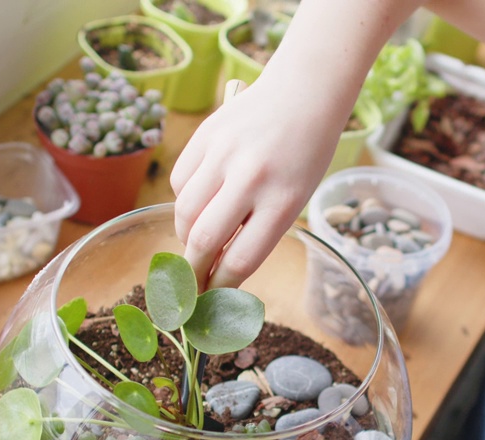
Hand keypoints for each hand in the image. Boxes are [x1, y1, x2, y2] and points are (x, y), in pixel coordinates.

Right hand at [170, 72, 344, 289]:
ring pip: (183, 212)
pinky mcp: (205, 135)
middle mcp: (252, 179)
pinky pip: (180, 182)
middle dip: (192, 271)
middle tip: (189, 286)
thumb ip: (257, 230)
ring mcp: (224, 154)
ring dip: (184, 235)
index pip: (240, 260)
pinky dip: (185, 199)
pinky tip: (201, 198)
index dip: (220, 287)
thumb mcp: (294, 199)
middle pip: (204, 240)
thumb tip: (216, 268)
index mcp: (283, 201)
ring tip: (196, 240)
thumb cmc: (304, 155)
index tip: (211, 300)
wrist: (304, 93)